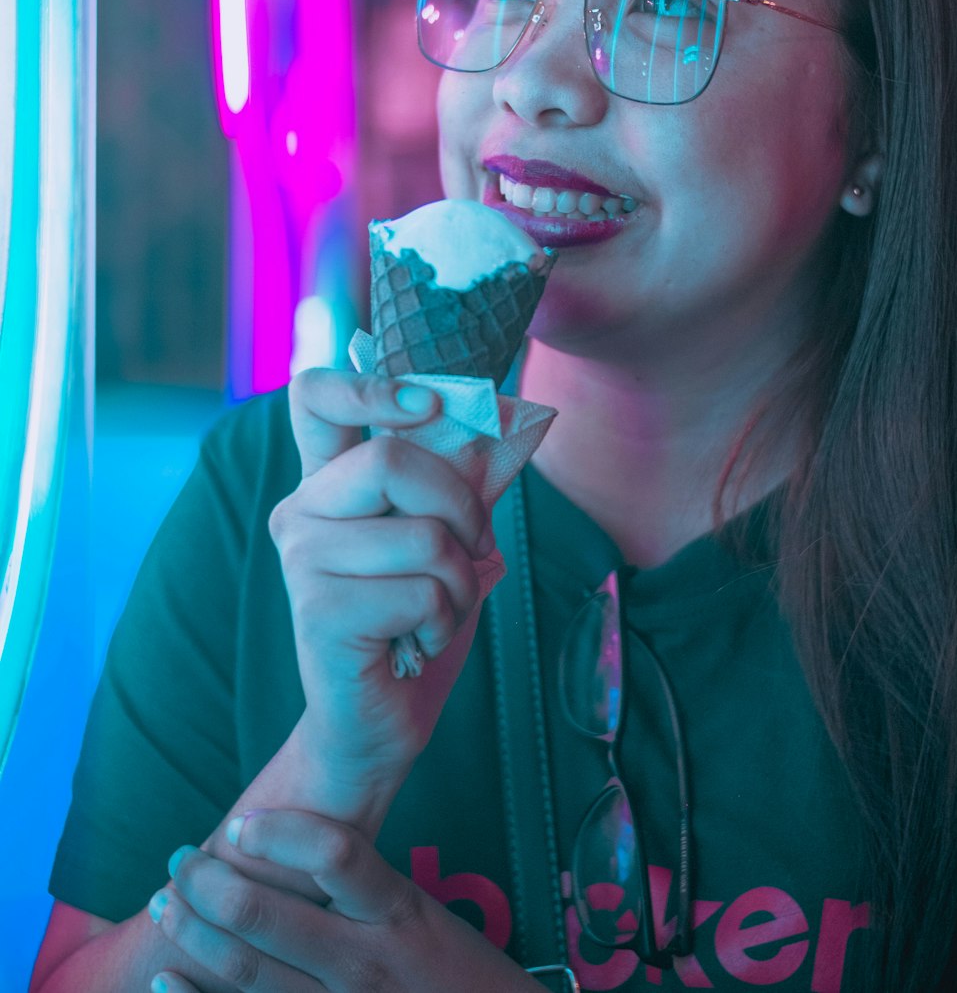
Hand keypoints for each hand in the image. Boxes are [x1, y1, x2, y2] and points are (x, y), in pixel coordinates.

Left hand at [148, 809, 534, 992]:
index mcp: (395, 911)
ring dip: (192, 932)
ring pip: (246, 972)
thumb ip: (360, 884)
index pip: (335, 854)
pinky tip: (168, 978)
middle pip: (267, 915)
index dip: (278, 833)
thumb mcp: (416, 912)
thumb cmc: (449, 969)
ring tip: (166, 903)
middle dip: (206, 882)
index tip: (241, 826)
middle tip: (180, 860)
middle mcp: (365, 962)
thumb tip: (289, 842)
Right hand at [273, 369, 495, 806]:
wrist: (380, 722)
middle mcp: (300, 511)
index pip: (315, 397)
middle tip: (469, 548)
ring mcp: (302, 560)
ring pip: (423, 535)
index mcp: (326, 483)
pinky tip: (416, 643)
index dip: (371, 384)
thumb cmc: (414, 623)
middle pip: (391, 460)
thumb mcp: (443, 539)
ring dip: (460, 581)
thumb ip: (456, 481)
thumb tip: (505, 422)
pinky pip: (424, 592)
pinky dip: (445, 622)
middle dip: (459, 508)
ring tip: (436, 612)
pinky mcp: (319, 610)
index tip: (428, 404)